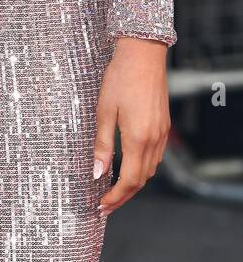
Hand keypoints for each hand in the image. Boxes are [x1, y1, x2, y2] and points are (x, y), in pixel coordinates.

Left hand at [94, 37, 170, 214]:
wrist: (143, 55)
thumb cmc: (120, 79)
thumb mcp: (104, 111)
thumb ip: (102, 145)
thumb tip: (98, 173)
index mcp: (138, 138)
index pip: (129, 181)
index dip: (116, 197)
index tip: (101, 206)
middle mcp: (154, 140)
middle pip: (142, 180)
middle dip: (123, 196)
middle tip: (105, 205)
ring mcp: (162, 133)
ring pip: (150, 169)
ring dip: (134, 183)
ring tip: (114, 190)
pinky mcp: (163, 125)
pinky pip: (155, 156)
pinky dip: (142, 168)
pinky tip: (129, 166)